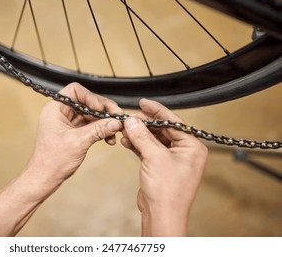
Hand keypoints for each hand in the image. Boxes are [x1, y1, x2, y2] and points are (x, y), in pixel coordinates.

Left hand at [26, 83, 122, 195]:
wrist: (46, 177)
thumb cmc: (52, 160)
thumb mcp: (79, 142)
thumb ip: (98, 129)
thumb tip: (115, 122)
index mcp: (55, 108)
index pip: (76, 90)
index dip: (91, 97)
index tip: (101, 109)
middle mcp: (61, 112)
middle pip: (87, 102)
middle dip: (103, 110)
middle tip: (116, 117)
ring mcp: (68, 122)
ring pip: (91, 114)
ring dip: (104, 121)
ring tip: (115, 130)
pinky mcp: (74, 131)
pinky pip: (91, 125)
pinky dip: (101, 130)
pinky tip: (109, 138)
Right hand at [121, 99, 207, 235]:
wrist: (162, 215)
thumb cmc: (168, 193)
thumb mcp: (154, 157)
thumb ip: (142, 136)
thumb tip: (133, 121)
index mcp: (192, 147)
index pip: (173, 122)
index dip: (157, 111)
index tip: (144, 103)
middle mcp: (184, 152)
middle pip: (162, 130)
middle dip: (144, 124)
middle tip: (130, 118)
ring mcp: (171, 159)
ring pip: (153, 139)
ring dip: (139, 134)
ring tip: (126, 129)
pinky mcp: (160, 166)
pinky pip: (148, 149)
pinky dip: (137, 145)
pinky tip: (127, 140)